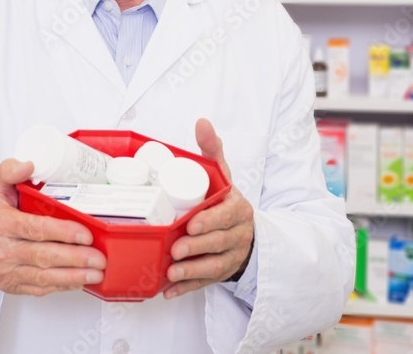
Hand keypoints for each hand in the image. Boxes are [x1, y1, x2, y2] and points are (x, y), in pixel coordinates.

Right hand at [0, 158, 106, 296]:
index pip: (35, 229)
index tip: (86, 234)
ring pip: (43, 277)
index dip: (62, 232)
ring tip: (96, 274)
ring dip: (73, 276)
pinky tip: (79, 281)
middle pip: (43, 256)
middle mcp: (0, 250)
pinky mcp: (10, 285)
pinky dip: (61, 286)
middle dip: (75, 258)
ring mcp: (5, 271)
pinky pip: (39, 288)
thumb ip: (10, 170)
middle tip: (99, 258)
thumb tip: (30, 164)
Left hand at [165, 118, 254, 299]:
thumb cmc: (225, 201)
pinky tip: (168, 290)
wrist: (244, 231)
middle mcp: (237, 235)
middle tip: (175, 249)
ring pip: (213, 267)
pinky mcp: (221, 274)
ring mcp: (230, 257)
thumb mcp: (222, 175)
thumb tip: (202, 122)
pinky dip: (187, 288)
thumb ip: (212, 150)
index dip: (209, 222)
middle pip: (218, 243)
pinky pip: (205, 284)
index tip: (190, 224)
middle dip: (196, 248)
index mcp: (237, 210)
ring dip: (192, 272)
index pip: (226, 217)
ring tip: (171, 271)